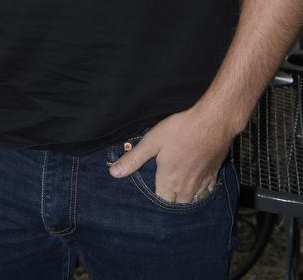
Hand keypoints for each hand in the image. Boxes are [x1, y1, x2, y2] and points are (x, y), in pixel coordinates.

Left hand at [107, 106, 233, 202]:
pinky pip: (206, 192)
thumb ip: (134, 159)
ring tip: (177, 191)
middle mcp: (187, 188)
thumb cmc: (181, 130)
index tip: (150, 191)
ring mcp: (202, 183)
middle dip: (169, 200)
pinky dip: (199, 191)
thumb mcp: (152, 141)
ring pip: (192, 200)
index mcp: (169, 181)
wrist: (213, 122)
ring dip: (185, 198)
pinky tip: (196, 184)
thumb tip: (114, 173)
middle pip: (176, 204)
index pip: (160, 201)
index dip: (154, 197)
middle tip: (163, 190)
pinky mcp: (213, 175)